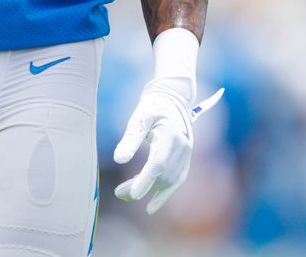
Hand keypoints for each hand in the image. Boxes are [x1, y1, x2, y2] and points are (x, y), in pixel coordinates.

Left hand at [113, 85, 223, 213]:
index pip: (158, 163)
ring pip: (169, 181)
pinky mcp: (186, 160)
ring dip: (148, 190)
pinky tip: (150, 205)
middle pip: (162, 175)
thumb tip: (118, 159)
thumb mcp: (138, 119)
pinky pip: (176, 181)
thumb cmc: (152, 108)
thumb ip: (130, 139)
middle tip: (118, 193)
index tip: (132, 194)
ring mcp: (187, 155)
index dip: (145, 180)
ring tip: (125, 192)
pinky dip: (164, 194)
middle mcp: (183, 147)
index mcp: (170, 135)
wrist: (173, 100)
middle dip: (141, 187)